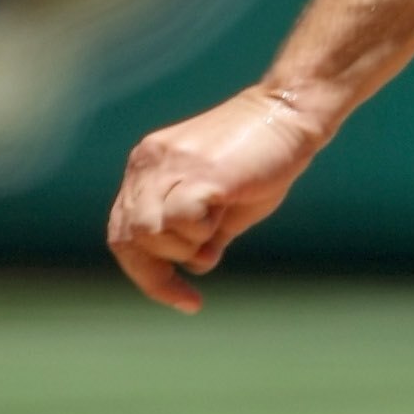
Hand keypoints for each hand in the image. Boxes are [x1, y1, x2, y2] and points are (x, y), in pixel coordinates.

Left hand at [106, 86, 325, 311]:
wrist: (290, 114)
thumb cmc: (263, 160)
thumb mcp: (224, 206)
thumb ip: (201, 233)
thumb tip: (194, 265)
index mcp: (147, 168)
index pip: (122, 233)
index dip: (145, 274)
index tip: (184, 299)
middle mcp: (149, 163)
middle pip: (128, 238)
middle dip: (159, 274)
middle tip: (193, 286)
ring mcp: (171, 165)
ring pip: (148, 233)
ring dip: (183, 249)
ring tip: (215, 231)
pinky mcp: (199, 171)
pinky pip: (180, 220)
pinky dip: (200, 233)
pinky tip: (223, 214)